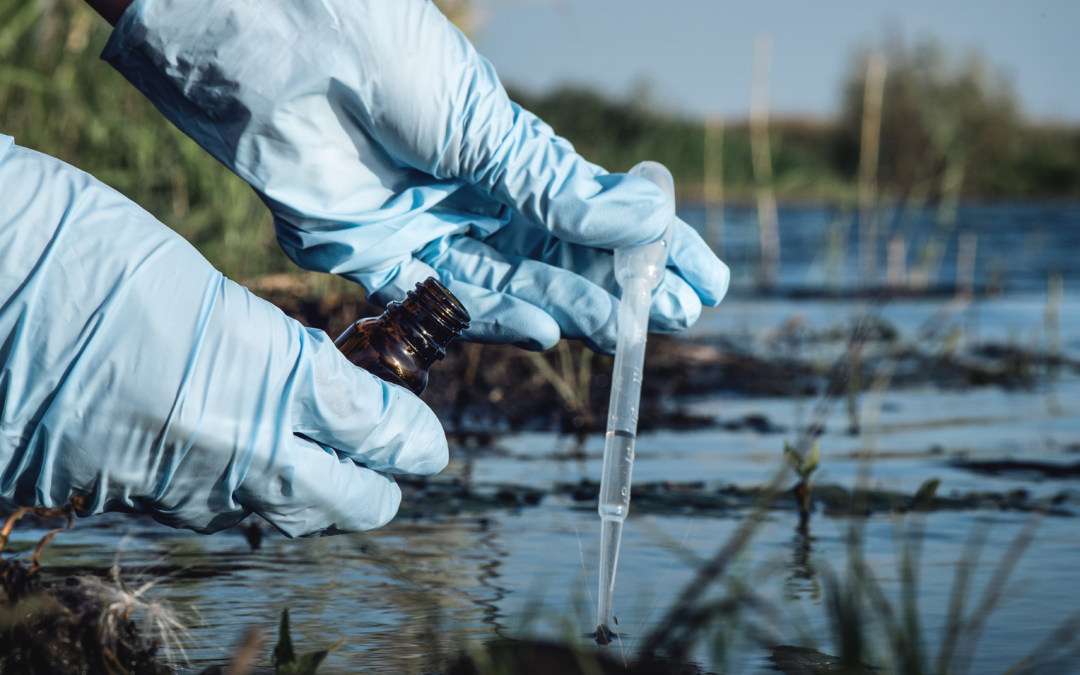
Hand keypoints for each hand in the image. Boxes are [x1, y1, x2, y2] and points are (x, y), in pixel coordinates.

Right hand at [0, 137, 446, 536]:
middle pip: (344, 503)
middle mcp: (228, 446)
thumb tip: (315, 381)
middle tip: (389, 458)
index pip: (374, 430)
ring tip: (323, 462)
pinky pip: (209, 515)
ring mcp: (172, 485)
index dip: (412, 437)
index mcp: (263, 374)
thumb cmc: (77, 249)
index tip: (426, 439)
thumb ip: (268, 347)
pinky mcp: (118, 501)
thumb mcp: (198, 285)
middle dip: (377, 486)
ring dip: (313, 498)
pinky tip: (241, 466)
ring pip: (277, 519)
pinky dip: (242, 496)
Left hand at [102, 0, 728, 352]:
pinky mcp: (374, 258)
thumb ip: (556, 188)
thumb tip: (650, 220)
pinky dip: (496, 317)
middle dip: (621, 286)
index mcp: (505, 153)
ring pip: (512, 285)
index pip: (593, 211)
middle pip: (558, 257)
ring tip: (628, 327)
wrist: (283, 44)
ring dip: (572, 307)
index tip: (704, 276)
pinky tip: (549, 329)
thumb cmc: (388, 56)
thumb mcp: (488, 126)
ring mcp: (426, 230)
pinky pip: (443, 301)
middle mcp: (471, 197)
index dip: (650, 246)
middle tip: (679, 316)